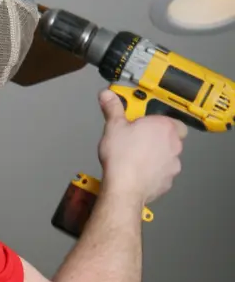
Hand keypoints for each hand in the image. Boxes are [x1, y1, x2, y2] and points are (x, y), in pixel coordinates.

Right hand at [97, 89, 186, 204]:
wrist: (125, 187)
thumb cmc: (122, 156)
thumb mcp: (113, 126)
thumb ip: (113, 108)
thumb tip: (107, 94)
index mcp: (164, 127)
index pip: (170, 119)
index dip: (158, 122)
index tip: (143, 124)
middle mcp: (174, 144)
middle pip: (171, 137)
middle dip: (157, 138)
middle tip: (137, 140)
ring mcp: (173, 164)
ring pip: (167, 156)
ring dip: (156, 156)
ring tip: (136, 158)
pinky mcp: (168, 181)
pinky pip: (162, 172)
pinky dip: (153, 172)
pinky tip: (138, 172)